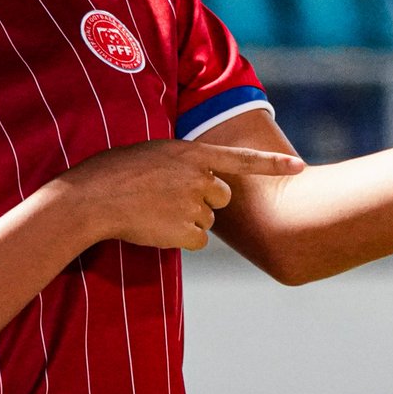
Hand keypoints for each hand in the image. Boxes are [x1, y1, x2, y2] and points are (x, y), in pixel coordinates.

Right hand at [59, 139, 303, 251]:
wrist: (93, 198)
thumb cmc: (114, 172)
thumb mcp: (153, 153)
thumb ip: (181, 163)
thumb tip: (199, 182)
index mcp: (191, 152)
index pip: (241, 158)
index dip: (272, 163)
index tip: (299, 167)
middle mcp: (199, 177)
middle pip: (222, 197)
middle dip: (205, 201)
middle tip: (168, 198)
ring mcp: (193, 205)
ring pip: (207, 221)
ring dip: (187, 220)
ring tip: (153, 211)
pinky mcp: (186, 231)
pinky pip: (197, 241)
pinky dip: (180, 239)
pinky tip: (156, 228)